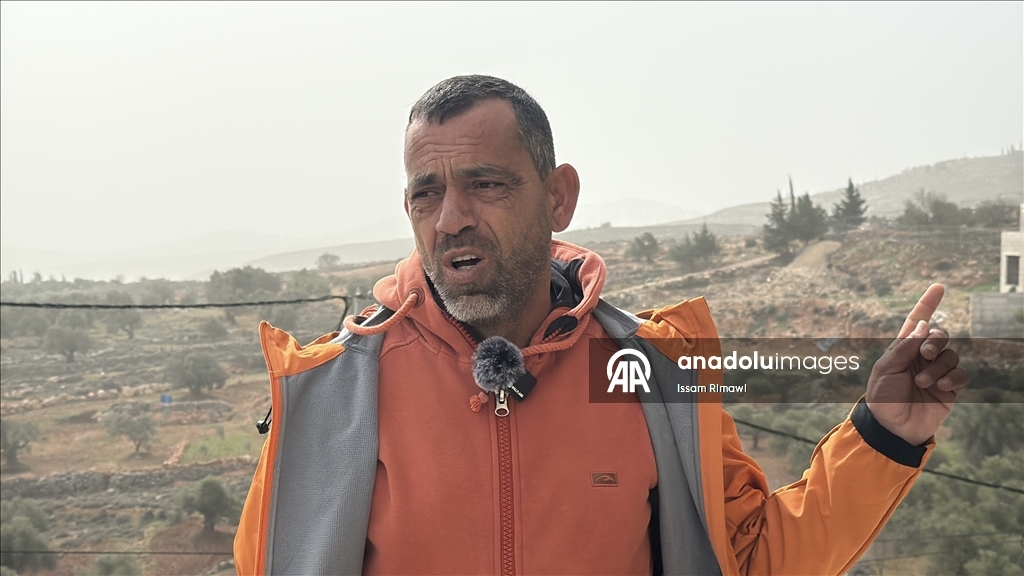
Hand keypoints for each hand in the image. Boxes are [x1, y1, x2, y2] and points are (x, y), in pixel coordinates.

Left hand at [865, 284, 968, 445]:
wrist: (892, 428)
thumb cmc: (883, 398)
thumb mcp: (886, 368)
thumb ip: (905, 346)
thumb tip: (924, 324)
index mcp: (903, 349)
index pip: (918, 322)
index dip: (928, 304)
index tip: (938, 286)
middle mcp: (921, 357)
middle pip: (940, 335)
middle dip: (935, 340)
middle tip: (924, 354)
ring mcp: (937, 372)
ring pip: (951, 354)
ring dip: (938, 366)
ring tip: (922, 382)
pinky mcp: (949, 389)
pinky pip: (960, 373)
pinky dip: (951, 377)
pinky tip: (940, 387)